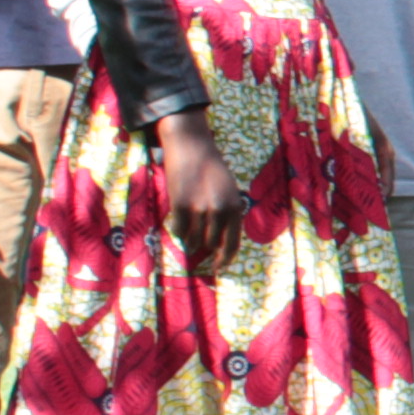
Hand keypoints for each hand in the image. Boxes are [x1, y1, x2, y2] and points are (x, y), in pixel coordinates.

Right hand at [154, 112, 243, 269]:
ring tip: (188, 230)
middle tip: (198, 246)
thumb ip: (228, 213)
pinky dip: (178, 230)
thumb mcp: (229, 190)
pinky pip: (178, 229)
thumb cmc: (212, 168)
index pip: (232, 243)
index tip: (218, 268)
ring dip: (190, 239)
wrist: (192, 147)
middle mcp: (219, 211)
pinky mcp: (180, 205)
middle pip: (211, 244)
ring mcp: (199, 209)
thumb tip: (220, 241)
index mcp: (235, 207)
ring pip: (193, 239)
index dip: (224, 259)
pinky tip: (179, 222)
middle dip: (204, 248)